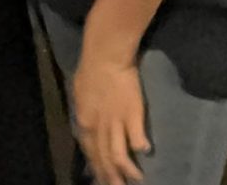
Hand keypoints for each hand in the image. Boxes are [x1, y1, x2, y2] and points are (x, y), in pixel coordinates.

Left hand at [73, 53, 149, 184]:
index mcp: (85, 122)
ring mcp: (116, 122)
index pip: (90, 152)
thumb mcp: (80, 93)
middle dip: (110, 177)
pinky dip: (140, 147)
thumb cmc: (91, 69)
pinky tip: (146, 152)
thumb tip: (87, 126)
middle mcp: (98, 128)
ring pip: (118, 155)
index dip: (96, 167)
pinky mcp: (132, 115)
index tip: (101, 179)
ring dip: (127, 171)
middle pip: (104, 159)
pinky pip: (136, 137)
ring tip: (136, 179)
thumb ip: (85, 113)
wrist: (106, 55)